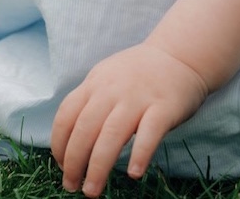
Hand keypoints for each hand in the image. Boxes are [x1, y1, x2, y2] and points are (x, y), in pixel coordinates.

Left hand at [50, 43, 208, 196]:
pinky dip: (140, 154)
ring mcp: (139, 98)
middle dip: (74, 162)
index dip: (60, 145)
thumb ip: (90, 101)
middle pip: (85, 129)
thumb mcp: (107, 77)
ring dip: (98, 167)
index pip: (67, 115)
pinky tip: (133, 174)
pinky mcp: (164, 107)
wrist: (180, 55)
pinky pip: (149, 133)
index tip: (62, 166)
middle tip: (72, 186)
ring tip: (92, 191)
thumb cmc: (139, 74)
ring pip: (112, 135)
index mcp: (96, 83)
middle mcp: (113, 89)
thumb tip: (69, 143)